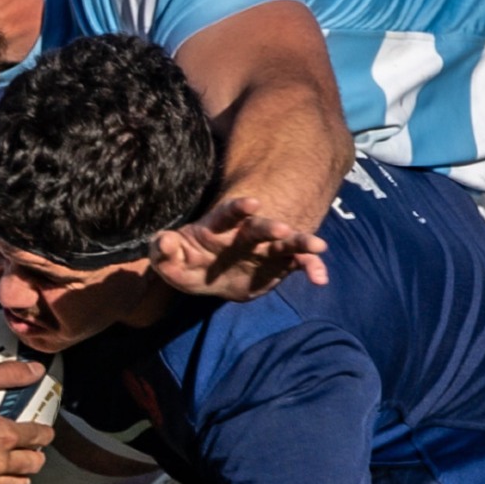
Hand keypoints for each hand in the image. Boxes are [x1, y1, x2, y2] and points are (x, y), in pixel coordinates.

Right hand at [0, 361, 54, 483]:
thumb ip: (10, 374)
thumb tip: (38, 369)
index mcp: (4, 434)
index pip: (38, 437)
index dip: (44, 433)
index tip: (44, 433)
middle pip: (30, 465)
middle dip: (35, 458)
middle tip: (32, 453)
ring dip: (20, 481)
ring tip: (20, 477)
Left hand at [148, 196, 328, 299]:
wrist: (211, 279)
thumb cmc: (188, 263)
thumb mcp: (169, 261)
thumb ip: (164, 250)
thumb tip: (165, 241)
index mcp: (219, 228)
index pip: (228, 215)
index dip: (238, 209)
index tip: (252, 204)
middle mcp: (246, 235)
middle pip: (260, 227)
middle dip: (270, 227)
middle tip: (282, 229)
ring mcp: (265, 250)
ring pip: (286, 242)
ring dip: (301, 242)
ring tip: (319, 245)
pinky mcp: (279, 265)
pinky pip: (298, 264)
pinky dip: (311, 268)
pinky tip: (321, 279)